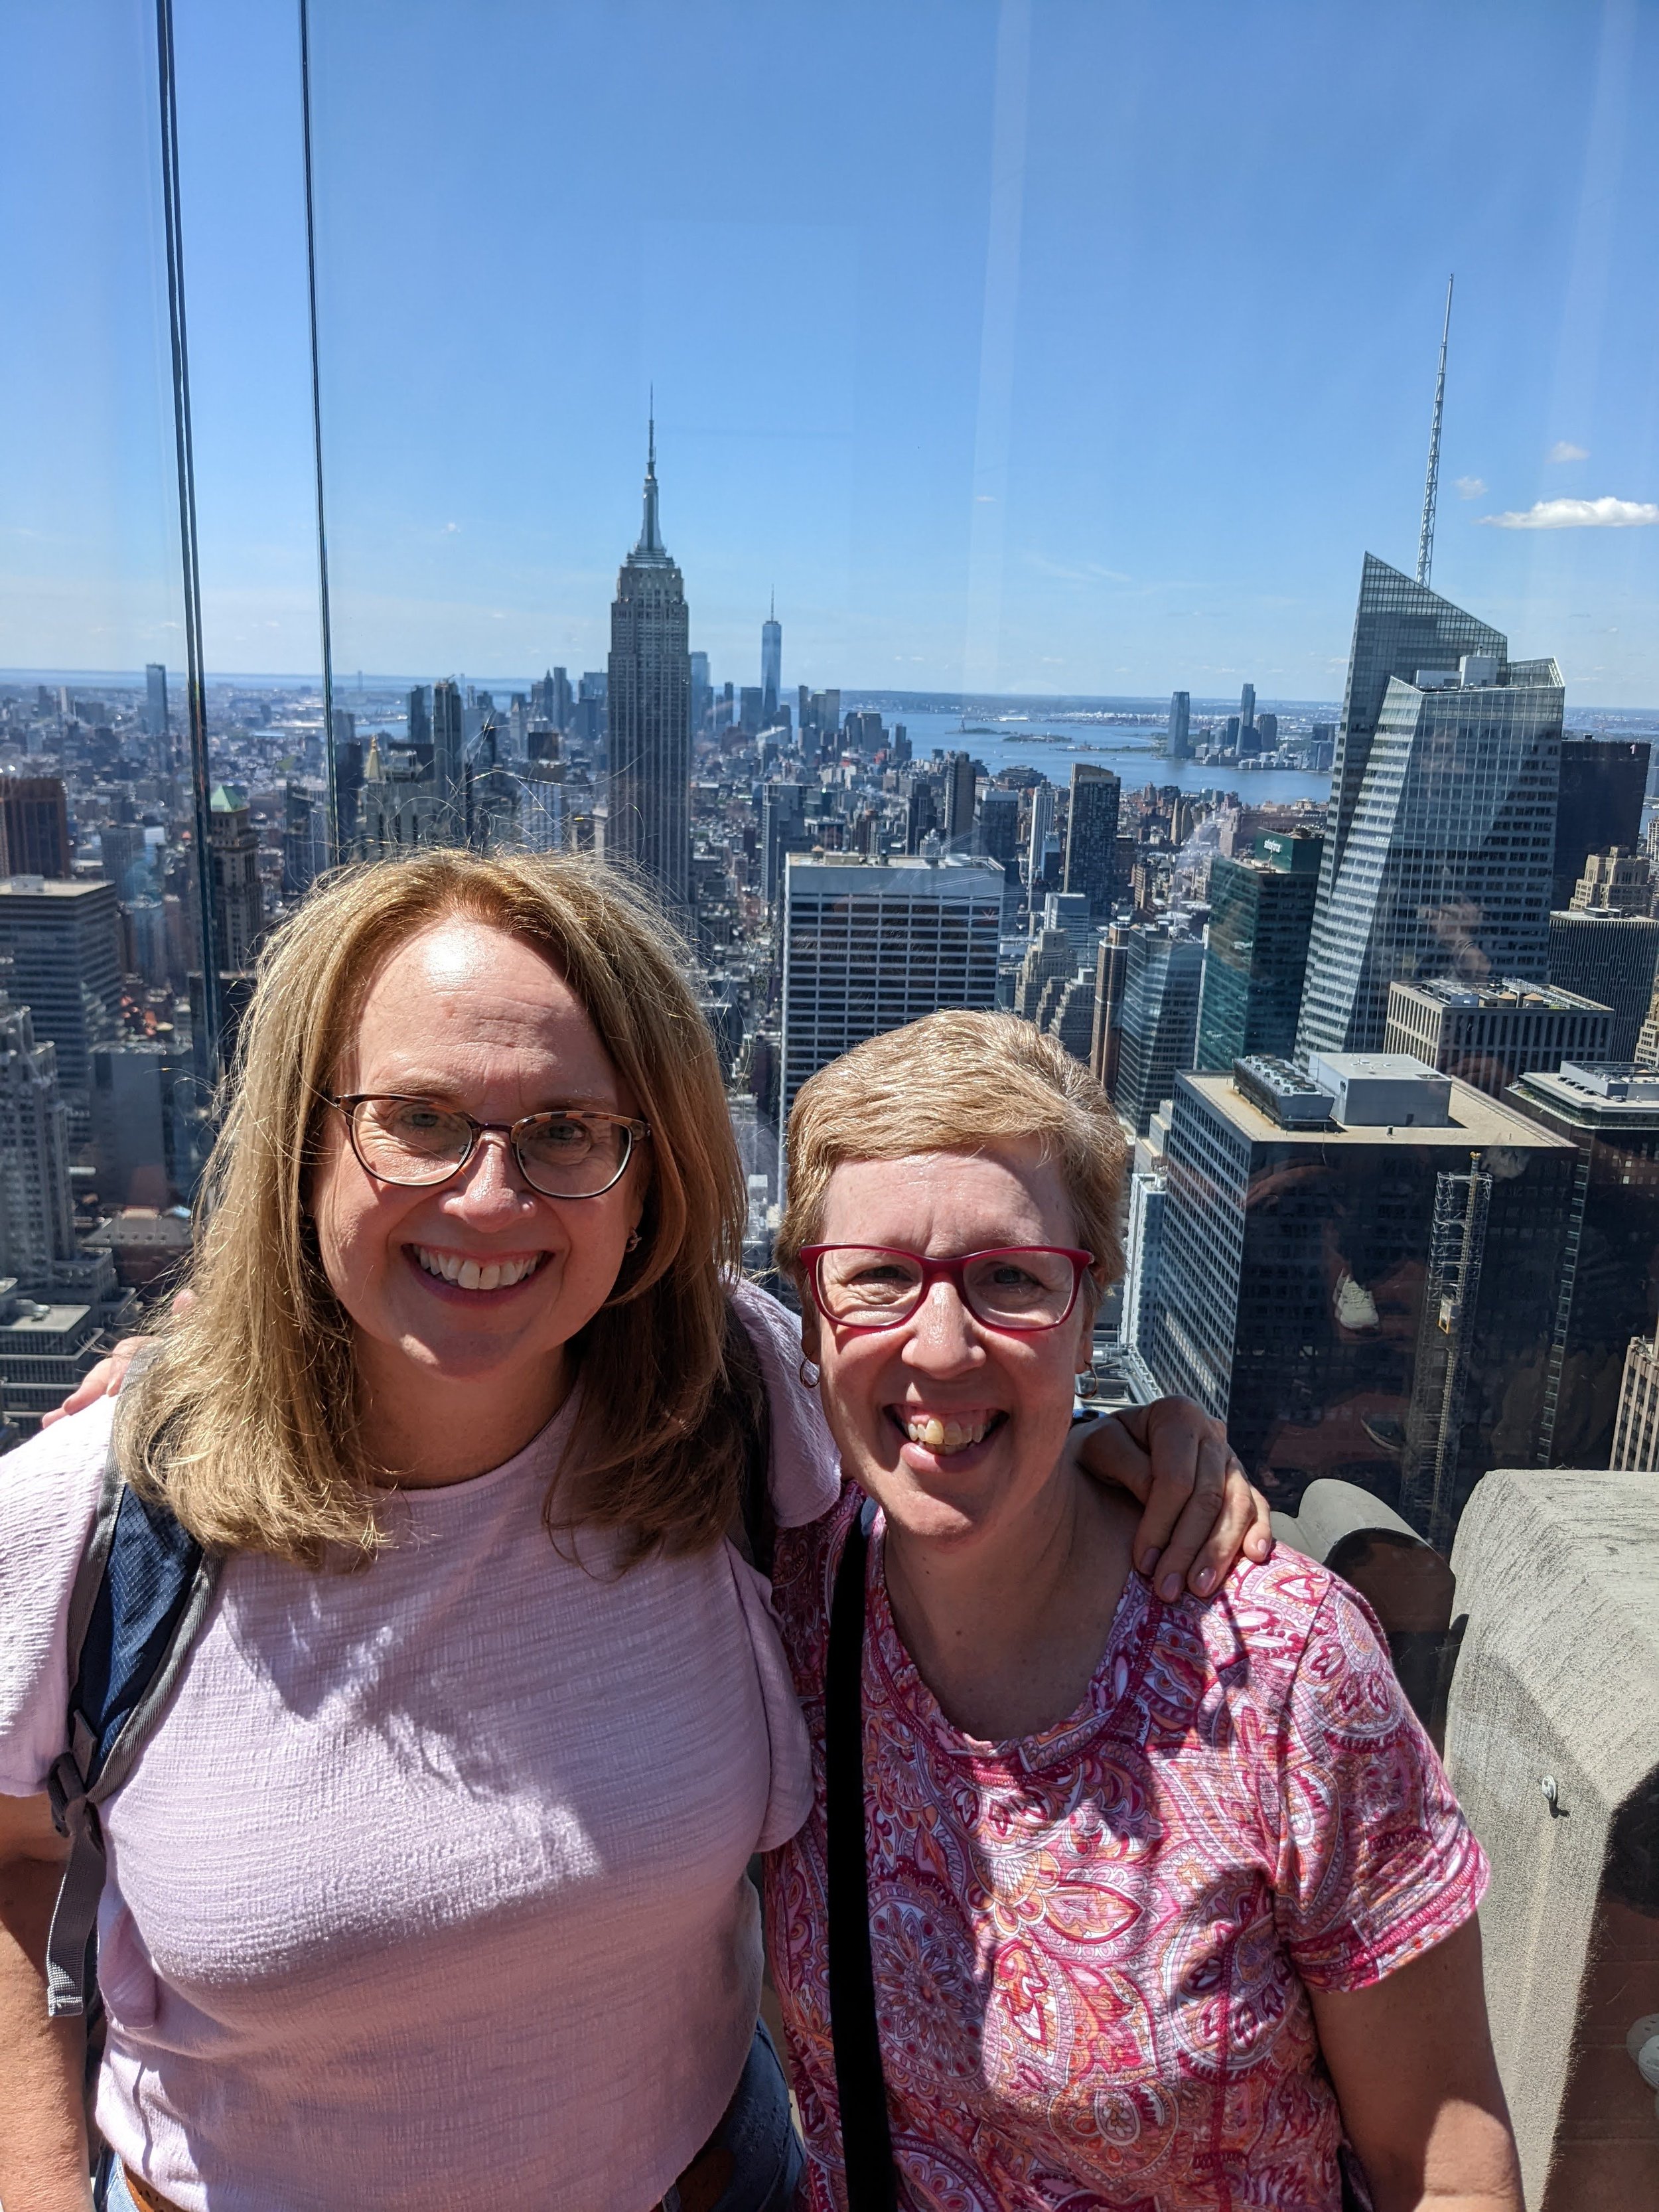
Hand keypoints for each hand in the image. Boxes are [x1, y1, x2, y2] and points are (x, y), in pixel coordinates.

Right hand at [39, 1287, 193, 1426]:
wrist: (212, 1416)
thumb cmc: (205, 1374)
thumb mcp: (201, 1349)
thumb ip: (191, 1327)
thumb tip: (186, 1296)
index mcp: (153, 1353)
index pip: (130, 1353)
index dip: (120, 1368)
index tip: (112, 1392)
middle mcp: (135, 1370)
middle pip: (105, 1373)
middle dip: (89, 1389)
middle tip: (74, 1407)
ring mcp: (123, 1394)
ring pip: (94, 1394)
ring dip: (76, 1402)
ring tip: (58, 1417)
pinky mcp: (113, 1416)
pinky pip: (89, 1415)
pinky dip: (68, 1419)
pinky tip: (50, 1424)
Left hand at [1074, 1396, 1271, 1599]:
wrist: (1113, 1447)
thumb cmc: (1103, 1448)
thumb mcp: (1100, 1446)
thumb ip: (1127, 1466)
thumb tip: (1156, 1497)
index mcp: (1177, 1416)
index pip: (1176, 1478)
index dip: (1161, 1524)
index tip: (1144, 1563)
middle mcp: (1211, 1432)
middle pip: (1209, 1496)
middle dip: (1188, 1548)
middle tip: (1169, 1588)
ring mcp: (1230, 1458)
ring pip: (1237, 1506)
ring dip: (1220, 1551)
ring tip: (1200, 1587)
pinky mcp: (1241, 1481)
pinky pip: (1258, 1505)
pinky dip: (1260, 1531)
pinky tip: (1255, 1556)